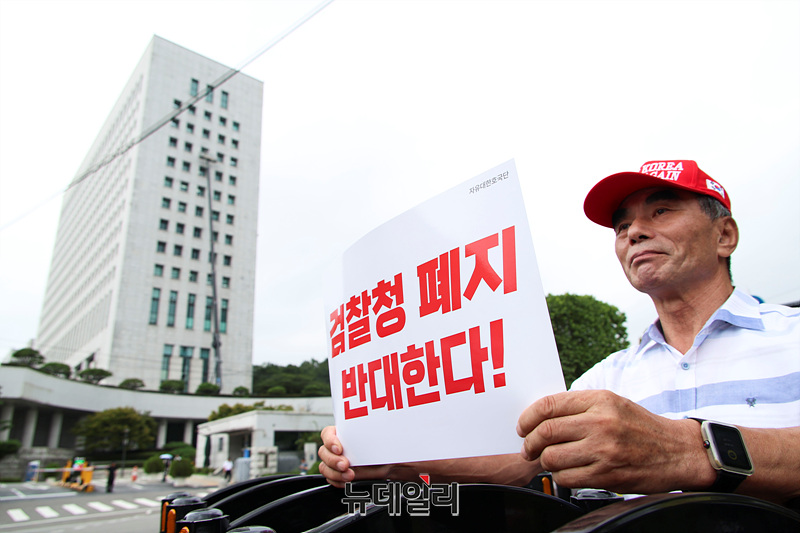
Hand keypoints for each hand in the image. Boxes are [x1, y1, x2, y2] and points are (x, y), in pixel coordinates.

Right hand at [318, 426, 389, 487]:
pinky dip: (338, 482)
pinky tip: (347, 481)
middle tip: (345, 464)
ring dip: (335, 473)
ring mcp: (335, 462)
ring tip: (349, 476)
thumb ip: (367, 435)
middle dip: (333, 460)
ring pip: (324, 467)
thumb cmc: (382, 449)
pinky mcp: (338, 475)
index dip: (330, 441)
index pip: (327, 433)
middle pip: (323, 452)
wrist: (388, 466)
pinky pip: (330, 479)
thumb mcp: (377, 439)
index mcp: (342, 434)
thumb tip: (370, 429)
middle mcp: (336, 448)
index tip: (339, 449)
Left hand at [516, 390, 713, 493]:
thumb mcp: (613, 404)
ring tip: (552, 460)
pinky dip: (562, 477)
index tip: (522, 426)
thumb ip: (580, 406)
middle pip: (545, 432)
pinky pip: (568, 478)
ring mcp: (604, 450)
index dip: (527, 417)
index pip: (549, 405)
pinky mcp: (607, 475)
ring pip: (552, 457)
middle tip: (529, 448)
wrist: (678, 451)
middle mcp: (601, 422)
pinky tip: (570, 471)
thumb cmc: (642, 427)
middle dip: (530, 443)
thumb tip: (542, 416)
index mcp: (600, 400)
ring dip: (546, 462)